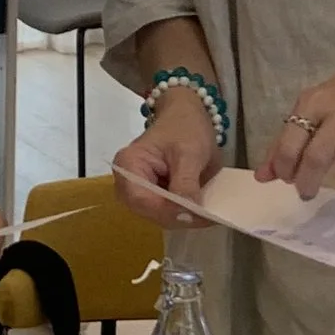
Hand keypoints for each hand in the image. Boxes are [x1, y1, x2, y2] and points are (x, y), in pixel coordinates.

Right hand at [112, 91, 219, 225]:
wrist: (185, 115)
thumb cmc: (185, 127)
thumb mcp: (189, 152)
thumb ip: (186, 183)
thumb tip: (187, 214)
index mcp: (128, 165)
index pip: (142, 200)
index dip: (168, 211)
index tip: (197, 214)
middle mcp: (126, 182)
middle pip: (149, 212)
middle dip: (178, 217)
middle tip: (208, 217)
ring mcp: (137, 191)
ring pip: (158, 216)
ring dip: (183, 218)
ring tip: (207, 214)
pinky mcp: (151, 196)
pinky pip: (165, 212)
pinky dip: (183, 214)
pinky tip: (200, 210)